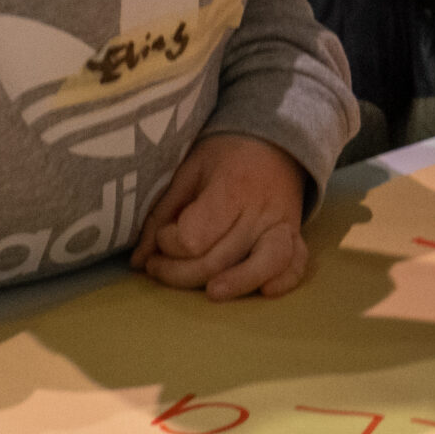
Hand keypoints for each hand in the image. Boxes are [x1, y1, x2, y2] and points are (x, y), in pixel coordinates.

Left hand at [130, 132, 309, 298]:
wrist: (273, 140)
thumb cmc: (224, 155)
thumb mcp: (187, 171)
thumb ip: (161, 214)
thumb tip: (138, 262)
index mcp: (229, 189)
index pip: (194, 237)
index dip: (170, 243)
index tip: (164, 233)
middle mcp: (258, 211)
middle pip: (219, 259)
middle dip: (179, 272)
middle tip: (159, 267)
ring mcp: (281, 224)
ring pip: (264, 265)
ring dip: (235, 284)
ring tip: (210, 293)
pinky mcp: (296, 234)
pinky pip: (296, 263)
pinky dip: (286, 280)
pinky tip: (265, 292)